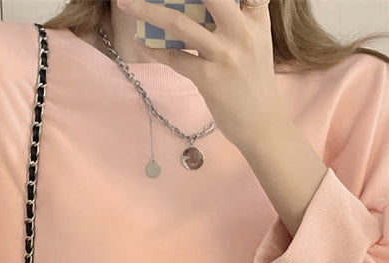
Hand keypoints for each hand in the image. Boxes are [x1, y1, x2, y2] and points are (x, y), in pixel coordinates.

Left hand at [115, 0, 287, 148]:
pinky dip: (153, 50)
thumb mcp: (256, 43)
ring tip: (125, 4)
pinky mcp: (209, 79)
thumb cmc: (254, 82)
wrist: (262, 124)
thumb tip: (202, 6)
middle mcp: (242, 32)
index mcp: (255, 19)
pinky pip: (174, 58)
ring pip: (179, 23)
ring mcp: (224, 55)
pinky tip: (142, 43)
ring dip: (146, 11)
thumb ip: (238, 20)